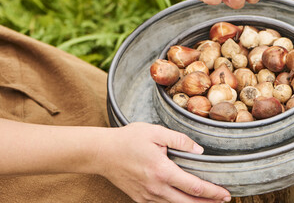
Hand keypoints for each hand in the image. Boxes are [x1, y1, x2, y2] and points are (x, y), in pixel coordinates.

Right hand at [96, 122, 230, 201]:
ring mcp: (148, 197)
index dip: (213, 192)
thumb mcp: (154, 131)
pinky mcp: (141, 199)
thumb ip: (178, 140)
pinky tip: (183, 199)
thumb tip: (199, 151)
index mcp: (162, 171)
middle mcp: (157, 188)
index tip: (226, 194)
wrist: (103, 153)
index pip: (194, 187)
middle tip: (224, 200)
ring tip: (208, 201)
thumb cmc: (128, 139)